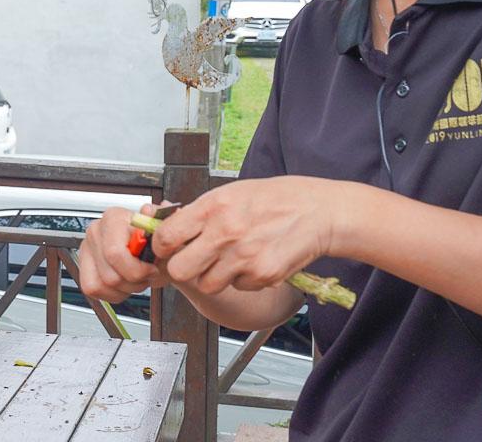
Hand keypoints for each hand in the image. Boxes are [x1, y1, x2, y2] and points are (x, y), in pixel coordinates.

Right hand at [78, 203, 172, 302]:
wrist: (152, 249)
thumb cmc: (157, 240)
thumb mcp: (165, 229)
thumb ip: (159, 218)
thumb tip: (149, 211)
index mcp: (114, 218)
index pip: (115, 253)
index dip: (137, 269)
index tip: (151, 269)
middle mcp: (96, 231)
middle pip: (110, 275)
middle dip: (135, 281)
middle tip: (147, 275)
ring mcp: (88, 249)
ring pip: (102, 284)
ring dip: (125, 288)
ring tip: (137, 278)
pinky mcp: (84, 267)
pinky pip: (93, 289)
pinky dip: (113, 293)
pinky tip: (125, 284)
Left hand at [149, 176, 332, 294]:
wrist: (319, 211)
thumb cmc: (278, 198)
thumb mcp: (233, 192)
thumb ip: (202, 212)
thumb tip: (172, 228)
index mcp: (214, 206)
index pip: (167, 237)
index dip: (162, 247)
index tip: (167, 248)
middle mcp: (225, 232)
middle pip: (181, 270)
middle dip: (184, 268)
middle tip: (194, 260)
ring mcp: (244, 257)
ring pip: (209, 285)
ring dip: (216, 276)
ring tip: (233, 257)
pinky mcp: (262, 275)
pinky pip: (239, 287)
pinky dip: (244, 279)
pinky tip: (257, 259)